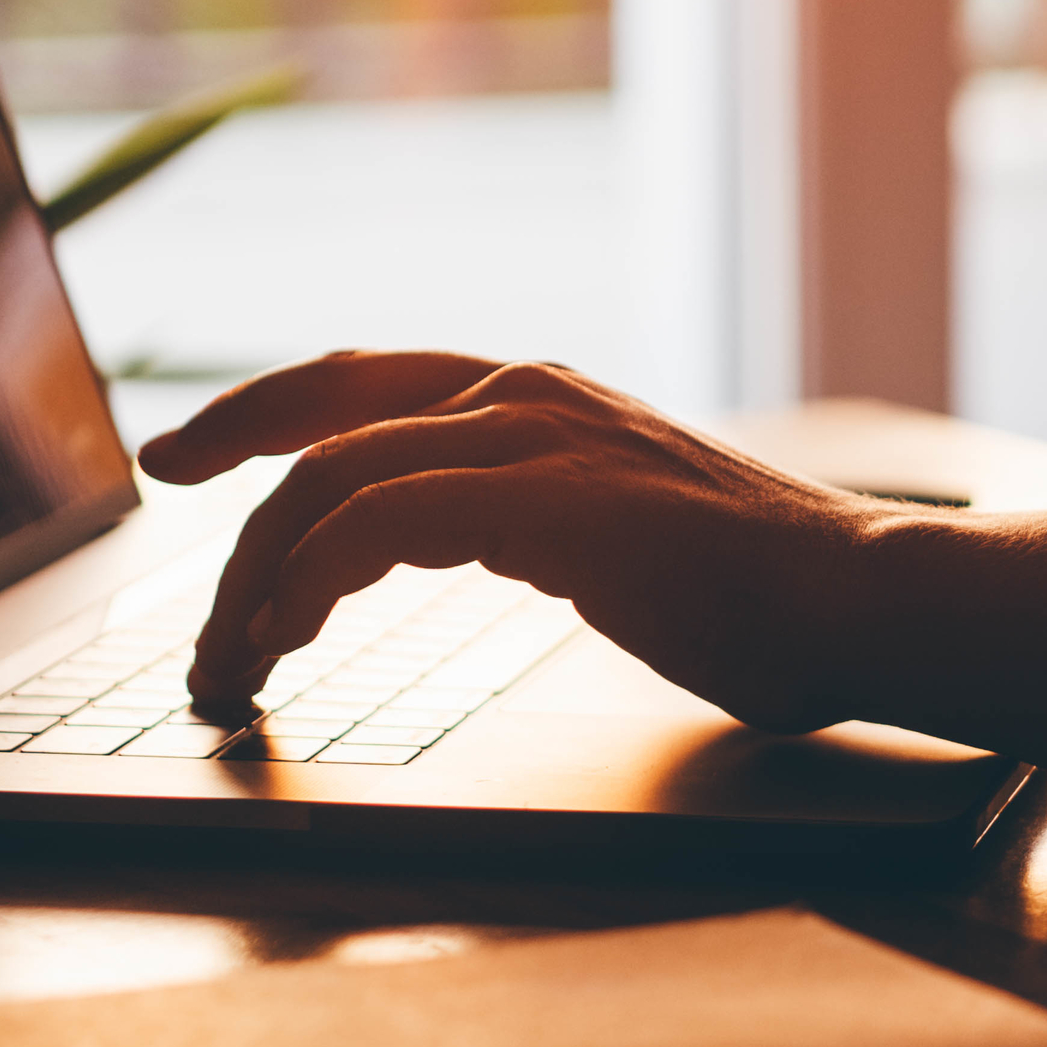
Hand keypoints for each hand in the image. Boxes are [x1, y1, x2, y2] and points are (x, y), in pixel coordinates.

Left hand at [135, 353, 1046, 804]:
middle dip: (227, 479)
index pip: (368, 382)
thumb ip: (552, 528)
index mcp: (547, 401)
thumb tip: (505, 560)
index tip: (189, 460)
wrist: (872, 603)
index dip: (264, 412)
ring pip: (332, 475)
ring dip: (255, 576)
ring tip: (230, 665)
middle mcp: (529, 396)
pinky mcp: (548, 502)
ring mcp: (539, 440)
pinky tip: (287, 638)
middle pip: (325, 406)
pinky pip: (379, 520)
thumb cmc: (772, 600)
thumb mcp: (629, 542)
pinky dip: (309, 578)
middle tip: (174, 558)